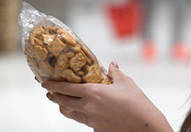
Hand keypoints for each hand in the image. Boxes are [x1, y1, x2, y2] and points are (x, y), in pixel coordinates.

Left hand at [41, 62, 172, 131]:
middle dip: (54, 96)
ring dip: (64, 107)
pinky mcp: (96, 131)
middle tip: (49, 92)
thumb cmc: (138, 104)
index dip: (53, 85)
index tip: (44, 82)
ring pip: (70, 114)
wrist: (146, 128)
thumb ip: (115, 73)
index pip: (66, 88)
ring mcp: (91, 121)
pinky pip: (84, 122)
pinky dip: (80, 116)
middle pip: (63, 102)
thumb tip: (112, 65)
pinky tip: (84, 112)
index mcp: (93, 92)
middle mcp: (88, 107)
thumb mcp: (126, 83)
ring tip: (61, 103)